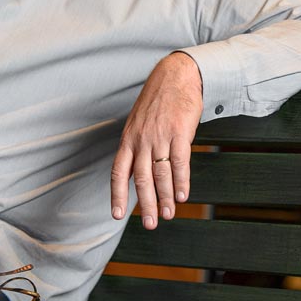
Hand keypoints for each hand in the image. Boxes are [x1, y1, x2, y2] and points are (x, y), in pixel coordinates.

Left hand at [111, 51, 202, 228]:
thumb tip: (136, 172)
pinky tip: (183, 195)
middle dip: (146, 204)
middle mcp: (141, 140)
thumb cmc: (157, 101)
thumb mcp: (138, 123)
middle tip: (151, 224)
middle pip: (141, 179)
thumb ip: (136, 147)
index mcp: (128, 139)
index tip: (117, 214)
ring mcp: (160, 136)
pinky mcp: (179, 133)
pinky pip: (180, 162)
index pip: (119, 172)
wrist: (175, 76)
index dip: (118, 194)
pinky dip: (181, 181)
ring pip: (161, 174)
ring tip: (169, 214)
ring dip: (166, 197)